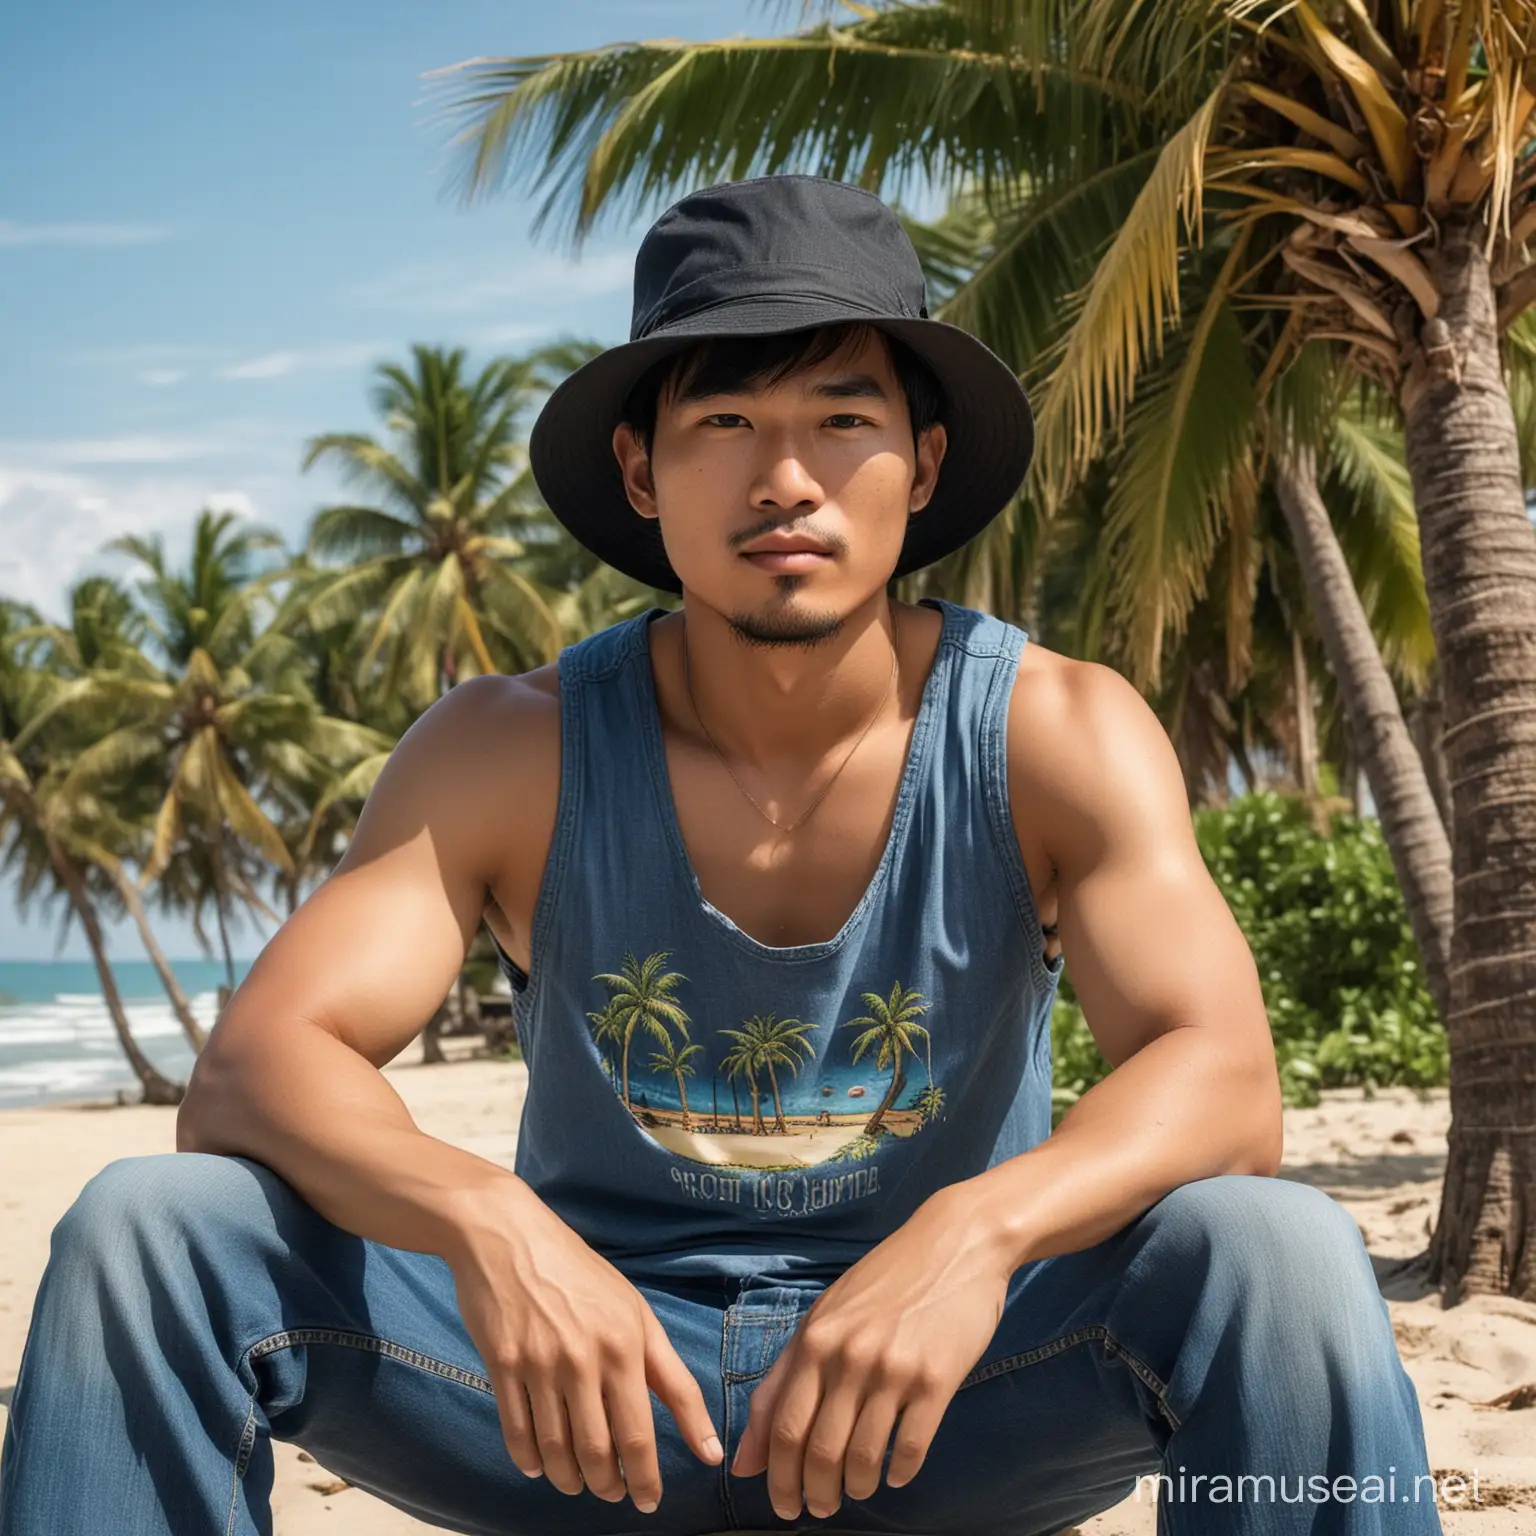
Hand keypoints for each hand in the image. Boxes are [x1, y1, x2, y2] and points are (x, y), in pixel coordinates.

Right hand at [444, 1179, 723, 1512]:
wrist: (510, 1236)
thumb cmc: (581, 1274)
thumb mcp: (635, 1311)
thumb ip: (669, 1375)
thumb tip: (706, 1442)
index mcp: (625, 1343)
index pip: (642, 1431)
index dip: (648, 1477)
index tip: (650, 1503)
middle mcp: (584, 1358)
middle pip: (599, 1451)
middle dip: (609, 1485)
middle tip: (613, 1492)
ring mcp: (540, 1363)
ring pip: (557, 1450)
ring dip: (570, 1479)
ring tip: (579, 1482)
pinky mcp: (502, 1365)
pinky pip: (517, 1433)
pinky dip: (529, 1460)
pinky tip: (539, 1465)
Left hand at [729, 1184, 1011, 1520]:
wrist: (956, 1244)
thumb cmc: (885, 1281)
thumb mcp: (825, 1316)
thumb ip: (784, 1380)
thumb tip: (747, 1457)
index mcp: (815, 1339)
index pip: (783, 1428)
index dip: (778, 1479)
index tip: (784, 1506)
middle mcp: (849, 1356)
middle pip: (818, 1450)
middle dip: (815, 1494)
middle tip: (820, 1509)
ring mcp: (893, 1368)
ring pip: (863, 1458)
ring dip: (857, 1487)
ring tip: (858, 1489)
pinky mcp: (937, 1379)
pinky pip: (910, 1448)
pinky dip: (899, 1472)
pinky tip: (896, 1473)